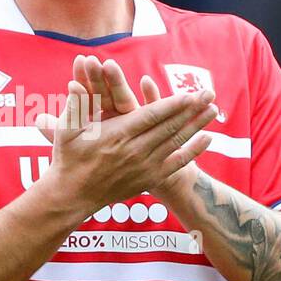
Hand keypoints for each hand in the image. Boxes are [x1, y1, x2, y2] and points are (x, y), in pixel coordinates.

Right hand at [34, 72, 216, 217]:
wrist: (72, 195)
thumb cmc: (68, 158)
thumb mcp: (66, 129)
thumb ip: (75, 105)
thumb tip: (74, 85)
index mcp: (118, 134)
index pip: (152, 115)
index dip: (174, 104)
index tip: (190, 94)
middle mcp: (135, 150)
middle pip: (170, 126)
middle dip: (192, 109)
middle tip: (209, 93)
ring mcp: (144, 166)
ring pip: (176, 142)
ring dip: (197, 125)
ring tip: (214, 111)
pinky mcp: (148, 179)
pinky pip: (176, 163)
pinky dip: (194, 151)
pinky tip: (208, 139)